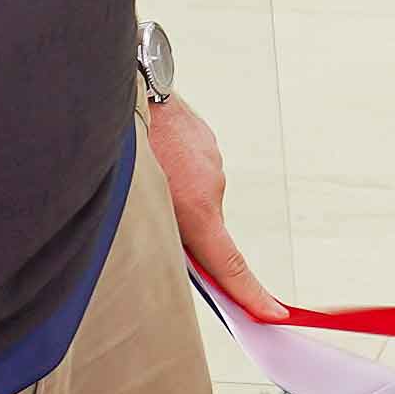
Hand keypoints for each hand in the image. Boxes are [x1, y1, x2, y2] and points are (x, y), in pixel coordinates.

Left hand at [147, 86, 280, 320]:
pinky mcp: (203, 135)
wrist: (132, 79)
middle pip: (200, 225)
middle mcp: (211, 184)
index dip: (251, 295)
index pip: (228, 265)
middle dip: (177, 226)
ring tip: (135, 168)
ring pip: (190, 190)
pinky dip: (171, 163)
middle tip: (141, 214)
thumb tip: (171, 245)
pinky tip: (146, 148)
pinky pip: (188, 162)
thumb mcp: (132, 197)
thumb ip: (155, 229)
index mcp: (196, 208)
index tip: (274, 314)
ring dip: (169, 188)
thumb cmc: (120, 143)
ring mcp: (210, 156)